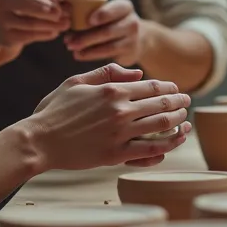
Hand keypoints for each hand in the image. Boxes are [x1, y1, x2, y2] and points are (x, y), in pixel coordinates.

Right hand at [0, 0, 69, 48]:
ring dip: (51, 24)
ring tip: (65, 24)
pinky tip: (54, 32)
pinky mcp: (6, 37)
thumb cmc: (20, 8)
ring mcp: (2, 19)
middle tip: (62, 13)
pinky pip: (29, 36)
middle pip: (27, 2)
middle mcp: (1, 0)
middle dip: (47, 8)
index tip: (62, 1)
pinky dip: (45, 34)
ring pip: (30, 22)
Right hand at [21, 63, 190, 171]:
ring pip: (161, 125)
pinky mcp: (116, 155)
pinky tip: (176, 141)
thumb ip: (107, 72)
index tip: (176, 89)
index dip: (169, 88)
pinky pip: (150, 150)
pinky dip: (168, 145)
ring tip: (185, 120)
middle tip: (187, 102)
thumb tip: (137, 72)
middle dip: (179, 102)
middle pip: (162, 104)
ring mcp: (119, 133)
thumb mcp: (76, 81)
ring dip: (179, 121)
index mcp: (111, 90)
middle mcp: (120, 110)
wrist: (39, 141)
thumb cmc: (54, 110)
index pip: (151, 87)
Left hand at [63, 0, 143, 64]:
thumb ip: (87, 11)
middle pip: (108, 30)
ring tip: (71, 48)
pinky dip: (91, 55)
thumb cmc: (111, 22)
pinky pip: (108, 55)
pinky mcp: (129, 53)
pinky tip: (79, 55)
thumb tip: (62, 10)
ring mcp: (132, 39)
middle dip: (86, 36)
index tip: (89, 20)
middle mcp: (132, 21)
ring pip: (108, 45)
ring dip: (87, 48)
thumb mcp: (106, 12)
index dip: (103, 14)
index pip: (116, 8)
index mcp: (124, 6)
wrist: (136, 38)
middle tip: (68, 40)